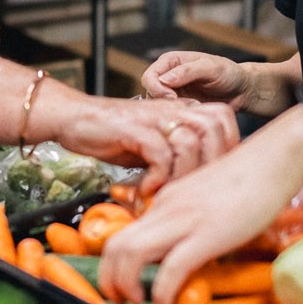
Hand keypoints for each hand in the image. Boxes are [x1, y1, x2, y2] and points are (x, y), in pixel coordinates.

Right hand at [35, 85, 238, 192]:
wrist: (74, 118)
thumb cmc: (113, 135)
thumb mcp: (153, 145)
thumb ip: (177, 156)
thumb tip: (198, 184)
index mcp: (181, 110)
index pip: (223, 120)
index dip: (228, 146)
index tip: (216, 176)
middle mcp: (172, 110)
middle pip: (214, 128)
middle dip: (211, 164)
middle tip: (195, 190)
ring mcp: (154, 118)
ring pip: (190, 143)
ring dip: (182, 175)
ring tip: (168, 193)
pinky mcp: (135, 129)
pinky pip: (160, 155)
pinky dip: (157, 178)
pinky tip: (145, 189)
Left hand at [99, 116, 302, 303]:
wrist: (274, 159)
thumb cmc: (249, 180)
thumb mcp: (207, 202)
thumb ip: (191, 224)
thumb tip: (188, 254)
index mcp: (166, 202)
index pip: (124, 235)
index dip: (115, 267)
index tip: (122, 286)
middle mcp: (166, 209)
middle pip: (115, 246)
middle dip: (109, 280)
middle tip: (120, 300)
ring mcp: (184, 220)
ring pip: (130, 254)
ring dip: (126, 286)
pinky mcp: (206, 234)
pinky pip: (171, 268)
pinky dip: (162, 293)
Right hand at [140, 49, 251, 106]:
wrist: (241, 90)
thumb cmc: (229, 73)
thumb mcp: (212, 68)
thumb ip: (188, 71)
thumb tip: (165, 79)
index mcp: (170, 61)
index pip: (150, 76)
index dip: (157, 89)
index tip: (173, 98)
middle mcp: (167, 76)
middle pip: (149, 93)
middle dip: (164, 102)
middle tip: (185, 107)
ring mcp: (171, 93)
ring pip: (157, 107)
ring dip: (172, 111)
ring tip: (193, 109)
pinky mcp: (178, 107)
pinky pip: (168, 115)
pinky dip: (178, 118)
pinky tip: (193, 116)